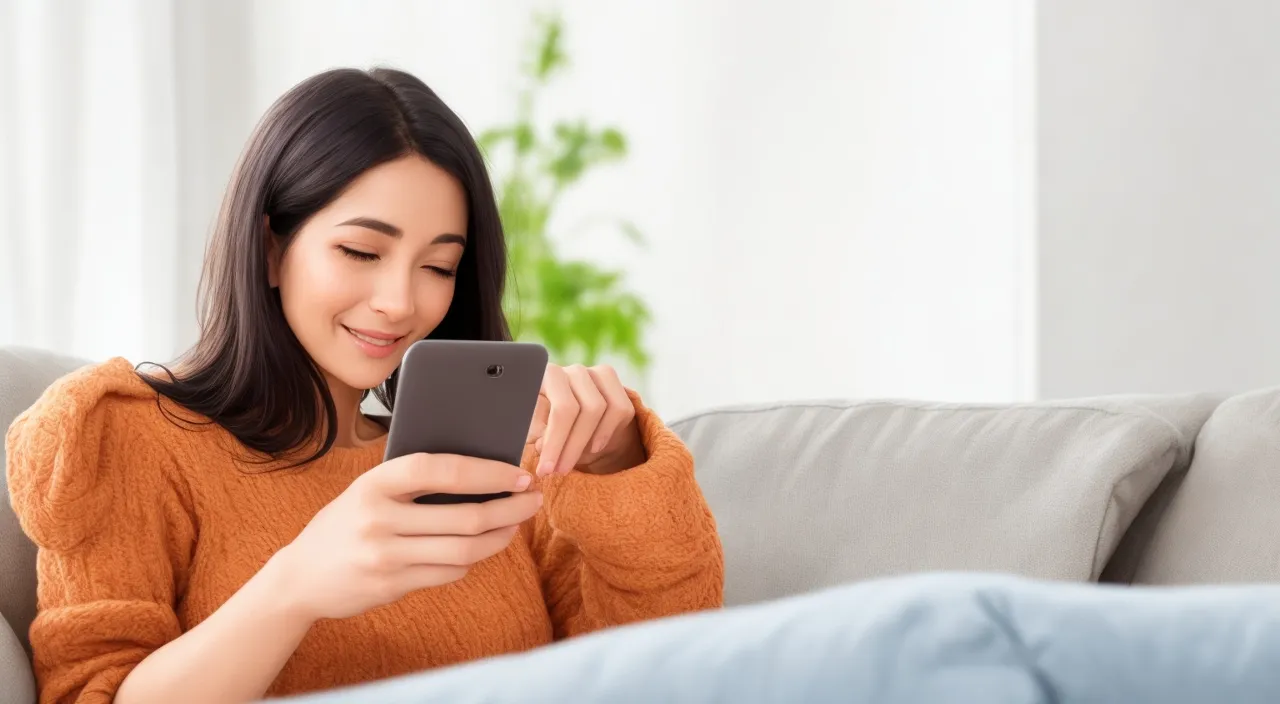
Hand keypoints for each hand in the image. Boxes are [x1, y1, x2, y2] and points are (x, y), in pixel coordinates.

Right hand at [272, 453, 541, 621]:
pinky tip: (479, 549)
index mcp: (374, 483)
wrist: (300, 577)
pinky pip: (448, 574)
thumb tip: (482, 472)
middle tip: (533, 501)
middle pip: (465, 517)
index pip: (441, 469)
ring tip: (515, 525)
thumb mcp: (368, 490)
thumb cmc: (346, 523)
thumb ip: (412, 482)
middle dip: (509, 508)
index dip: (487, 471)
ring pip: (464, 551)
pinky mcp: (391, 585)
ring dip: (500, 538)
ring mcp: (385, 556)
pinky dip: (471, 562)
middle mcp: (378, 519)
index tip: (520, 473)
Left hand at [527, 363, 645, 476]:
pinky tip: (594, 447)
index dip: (554, 441)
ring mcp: (594, 373)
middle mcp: (571, 371)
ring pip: (599, 408)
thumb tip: (542, 446)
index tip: (546, 469)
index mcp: (546, 378)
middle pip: (576, 408)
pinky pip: (620, 409)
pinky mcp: (613, 382)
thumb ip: (540, 437)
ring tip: (572, 463)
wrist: (580, 424)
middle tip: (559, 472)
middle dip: (568, 447)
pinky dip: (607, 432)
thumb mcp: (539, 433)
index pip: (558, 407)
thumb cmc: (552, 428)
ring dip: (586, 443)